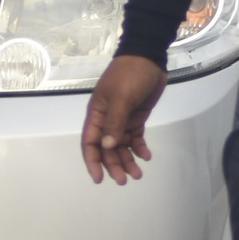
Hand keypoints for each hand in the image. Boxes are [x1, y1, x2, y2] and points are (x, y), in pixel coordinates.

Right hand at [81, 56, 167, 183]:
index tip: (99, 178)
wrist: (148, 59)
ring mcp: (122, 120)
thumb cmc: (129, 77)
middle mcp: (107, 120)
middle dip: (114, 165)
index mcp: (97, 114)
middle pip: (107, 149)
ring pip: (121, 146)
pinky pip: (135, 138)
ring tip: (138, 174)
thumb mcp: (121, 98)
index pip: (90, 142)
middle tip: (125, 180)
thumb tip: (107, 147)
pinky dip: (139, 148)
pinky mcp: (136, 118)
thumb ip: (114, 123)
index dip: (93, 161)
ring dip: (128, 160)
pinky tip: (146, 156)